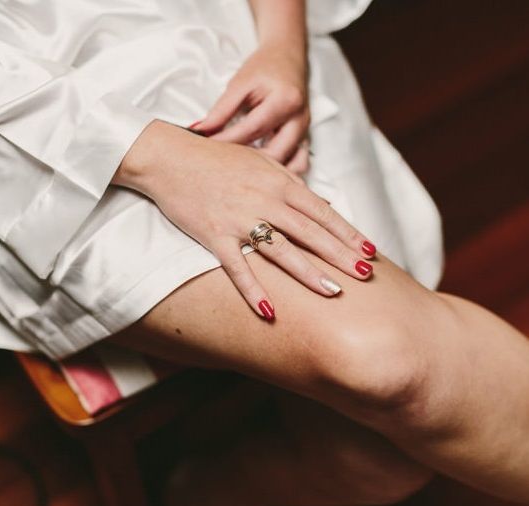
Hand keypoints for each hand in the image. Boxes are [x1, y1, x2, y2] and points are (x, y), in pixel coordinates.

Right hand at [114, 121, 375, 319]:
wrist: (171, 157)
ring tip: (334, 293)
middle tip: (364, 275)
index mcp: (278, 182)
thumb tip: (324, 204)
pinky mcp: (214, 236)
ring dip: (308, 273)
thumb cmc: (218, 159)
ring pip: (281, 250)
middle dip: (340, 255)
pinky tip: (268, 311)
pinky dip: (252, 289)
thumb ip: (293, 182)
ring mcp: (239, 220)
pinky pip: (237, 267)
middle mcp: (264, 201)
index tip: (370, 252)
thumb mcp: (261, 162)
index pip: (322, 212)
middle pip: (310, 232)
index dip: (348, 233)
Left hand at [192, 43, 310, 174]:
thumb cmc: (265, 68)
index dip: (227, 141)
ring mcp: (305, 132)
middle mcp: (300, 119)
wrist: (288, 56)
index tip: (207, 147)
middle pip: (275, 154)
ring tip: (242, 170)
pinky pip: (298, 164)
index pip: (253, 130)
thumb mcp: (240, 84)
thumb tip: (201, 130)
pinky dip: (280, 170)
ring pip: (292, 165)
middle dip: (248, 163)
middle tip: (223, 164)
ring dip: (267, 172)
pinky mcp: (305, 140)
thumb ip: (221, 110)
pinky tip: (260, 170)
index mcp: (286, 101)